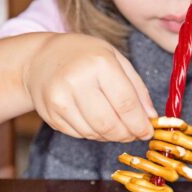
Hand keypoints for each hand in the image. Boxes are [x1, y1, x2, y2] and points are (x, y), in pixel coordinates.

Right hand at [24, 33, 156, 141]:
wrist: (40, 59)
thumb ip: (136, 88)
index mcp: (99, 63)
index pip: (126, 104)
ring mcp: (60, 99)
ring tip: (114, 124)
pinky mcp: (50, 115)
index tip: (148, 132)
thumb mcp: (115, 59)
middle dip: (126, 134)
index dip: (140, 124)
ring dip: (110, 135)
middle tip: (133, 133)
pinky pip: (79, 135)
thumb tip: (151, 118)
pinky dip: (93, 133)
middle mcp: (77, 81)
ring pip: (94, 133)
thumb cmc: (83, 56)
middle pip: (109, 124)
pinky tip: (93, 120)